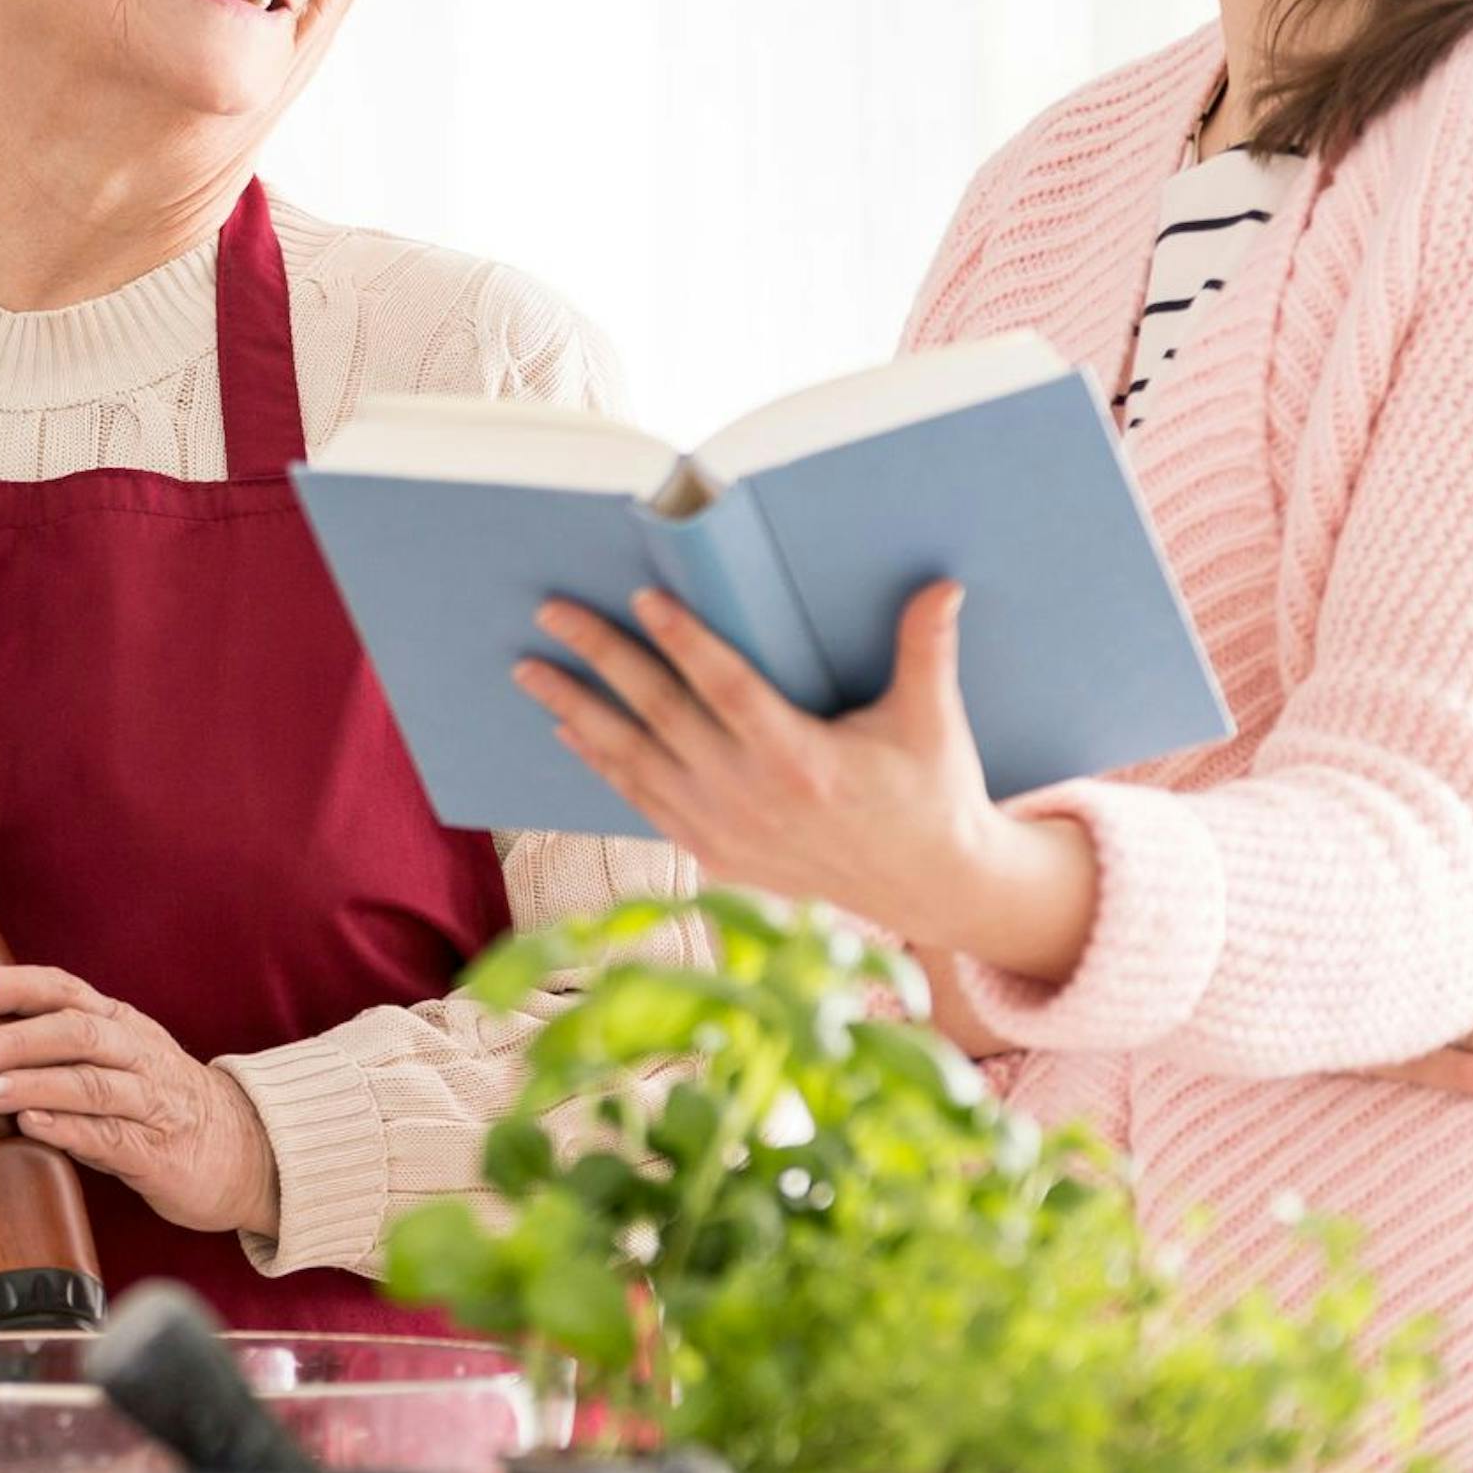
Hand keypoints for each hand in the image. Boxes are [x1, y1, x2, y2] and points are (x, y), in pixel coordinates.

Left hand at [0, 966, 277, 1237]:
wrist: (248, 1151)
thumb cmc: (159, 1102)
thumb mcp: (117, 1059)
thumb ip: (60, 1047)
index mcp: (120, 1025)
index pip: (64, 990)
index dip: (16, 986)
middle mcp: (137, 1054)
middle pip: (76, 1033)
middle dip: (15, 1040)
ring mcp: (153, 1103)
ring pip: (92, 1084)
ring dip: (34, 1084)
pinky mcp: (161, 1153)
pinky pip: (112, 1138)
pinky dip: (69, 1130)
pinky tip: (31, 1126)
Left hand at [516, 581, 1095, 977]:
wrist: (925, 889)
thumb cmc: (931, 793)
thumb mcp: (933, 722)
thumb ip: (926, 650)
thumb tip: (942, 582)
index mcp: (805, 761)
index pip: (730, 688)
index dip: (685, 642)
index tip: (644, 597)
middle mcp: (754, 799)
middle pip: (661, 716)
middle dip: (602, 659)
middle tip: (553, 612)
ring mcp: (726, 832)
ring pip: (635, 762)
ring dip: (576, 712)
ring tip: (529, 669)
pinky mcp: (714, 856)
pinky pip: (641, 802)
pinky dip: (601, 765)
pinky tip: (567, 730)